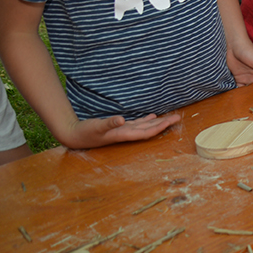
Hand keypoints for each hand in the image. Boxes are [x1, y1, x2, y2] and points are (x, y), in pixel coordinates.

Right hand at [66, 112, 181, 148]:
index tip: (171, 122)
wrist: (74, 136)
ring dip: (157, 122)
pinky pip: (136, 124)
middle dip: (164, 124)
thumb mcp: (96, 127)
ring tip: (170, 117)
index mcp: (123, 134)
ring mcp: (123, 131)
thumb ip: (108, 123)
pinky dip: (145, 120)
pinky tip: (152, 115)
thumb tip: (121, 120)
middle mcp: (126, 134)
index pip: (146, 132)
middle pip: (149, 129)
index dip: (159, 127)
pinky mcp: (118, 127)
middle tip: (178, 118)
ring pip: (144, 126)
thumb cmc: (85, 132)